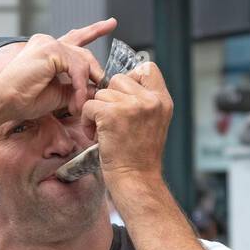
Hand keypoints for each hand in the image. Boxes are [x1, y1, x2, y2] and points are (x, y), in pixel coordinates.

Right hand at [0, 19, 116, 123]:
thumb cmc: (23, 100)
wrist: (4, 100)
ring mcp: (49, 43)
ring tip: (78, 106)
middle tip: (98, 90)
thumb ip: (75, 88)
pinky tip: (74, 101)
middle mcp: (48, 42)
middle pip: (83, 51)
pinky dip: (79, 87)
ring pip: (82, 62)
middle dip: (94, 72)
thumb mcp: (57, 94)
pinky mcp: (51, 50)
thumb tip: (93, 88)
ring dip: (83, 87)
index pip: (75, 38)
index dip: (93, 31)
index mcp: (47, 50)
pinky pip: (77, 68)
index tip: (110, 24)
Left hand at [79, 60, 172, 185]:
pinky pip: (89, 105)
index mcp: (163, 101)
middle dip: (110, 98)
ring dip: (97, 112)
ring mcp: (132, 106)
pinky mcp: (112, 115)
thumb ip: (144, 102)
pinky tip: (96, 136)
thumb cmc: (139, 158)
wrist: (136, 181)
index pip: (147, 68)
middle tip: (112, 121)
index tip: (124, 99)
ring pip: (101, 92)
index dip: (131, 79)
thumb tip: (121, 84)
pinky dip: (87, 121)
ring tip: (104, 132)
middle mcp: (150, 100)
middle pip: (119, 78)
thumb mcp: (153, 124)